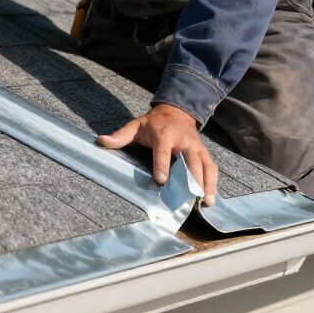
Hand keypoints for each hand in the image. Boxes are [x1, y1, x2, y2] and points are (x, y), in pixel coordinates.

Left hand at [96, 103, 217, 205]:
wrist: (176, 111)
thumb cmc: (153, 123)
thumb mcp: (136, 125)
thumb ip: (120, 135)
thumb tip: (100, 140)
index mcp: (164, 135)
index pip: (163, 151)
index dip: (162, 165)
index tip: (161, 181)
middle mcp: (183, 141)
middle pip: (189, 160)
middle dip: (191, 178)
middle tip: (190, 196)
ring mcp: (195, 147)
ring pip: (204, 165)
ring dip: (206, 183)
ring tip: (206, 201)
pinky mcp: (203, 152)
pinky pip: (211, 167)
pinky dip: (213, 182)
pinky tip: (211, 197)